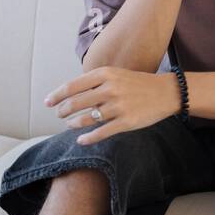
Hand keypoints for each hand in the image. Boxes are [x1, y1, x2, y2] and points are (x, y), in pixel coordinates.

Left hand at [44, 66, 180, 145]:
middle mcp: (110, 89)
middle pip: (75, 103)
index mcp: (105, 74)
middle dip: (63, 111)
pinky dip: (87, 138)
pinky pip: (100, 133)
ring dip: (73, 124)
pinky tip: (81, 140)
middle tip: (60, 115)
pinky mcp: (126, 122)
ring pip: (85, 119)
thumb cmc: (139, 84)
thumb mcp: (116, 75)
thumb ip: (96, 82)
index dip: (56, 95)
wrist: (167, 92)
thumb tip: (72, 94)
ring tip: (70, 125)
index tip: (48, 102)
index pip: (72, 86)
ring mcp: (118, 107)